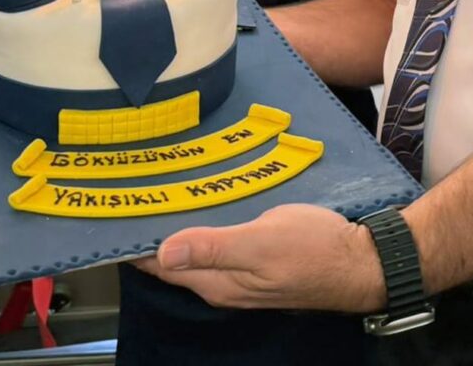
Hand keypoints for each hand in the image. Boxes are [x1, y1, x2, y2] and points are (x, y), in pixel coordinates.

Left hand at [135, 203, 386, 312]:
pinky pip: (217, 242)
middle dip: (151, 230)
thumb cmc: (314, 250)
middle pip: (173, 259)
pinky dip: (203, 222)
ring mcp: (240, 272)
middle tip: (131, 190)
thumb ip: (214, 247)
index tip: (112, 214)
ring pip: (195, 249)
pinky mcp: (256, 258)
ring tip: (158, 190)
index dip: (134, 243)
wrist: (360, 260)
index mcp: (217, 282)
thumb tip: (163, 253)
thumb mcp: (262, 243)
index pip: (159, 266)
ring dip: (177, 225)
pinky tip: (205, 199)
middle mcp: (222, 282)